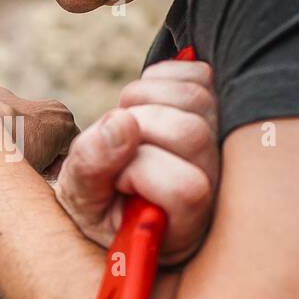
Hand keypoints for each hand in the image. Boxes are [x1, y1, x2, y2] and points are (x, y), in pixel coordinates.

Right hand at [56, 59, 218, 264]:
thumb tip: (121, 122)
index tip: (115, 181)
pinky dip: (160, 76)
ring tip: (125, 120)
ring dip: (144, 97)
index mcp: (186, 223)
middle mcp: (214, 183)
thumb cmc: (97, 200)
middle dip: (138, 125)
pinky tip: (142, 102)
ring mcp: (219, 144)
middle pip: (190, 133)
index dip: (138, 172)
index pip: (185, 188)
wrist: (112, 185)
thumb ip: (91, 167)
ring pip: (194, 99)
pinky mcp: (215, 109)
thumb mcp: (79, 197)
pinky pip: (199, 75)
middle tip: (114, 138)